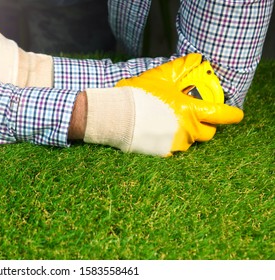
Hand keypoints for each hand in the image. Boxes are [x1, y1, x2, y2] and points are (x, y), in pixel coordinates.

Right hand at [115, 53, 243, 155]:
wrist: (117, 116)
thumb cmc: (139, 96)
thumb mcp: (160, 77)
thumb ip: (180, 68)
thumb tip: (195, 58)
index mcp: (191, 112)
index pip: (221, 115)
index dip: (232, 115)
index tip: (235, 114)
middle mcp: (187, 130)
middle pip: (208, 133)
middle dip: (206, 126)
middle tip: (195, 117)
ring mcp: (175, 143)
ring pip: (190, 141)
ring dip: (186, 132)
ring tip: (170, 123)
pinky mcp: (162, 152)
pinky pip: (173, 147)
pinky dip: (170, 140)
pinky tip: (158, 131)